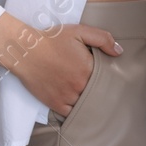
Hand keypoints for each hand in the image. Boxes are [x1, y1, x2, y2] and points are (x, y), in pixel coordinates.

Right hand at [4, 23, 120, 116]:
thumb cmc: (52, 39)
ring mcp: (67, 96)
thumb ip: (103, 39)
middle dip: (98, 88)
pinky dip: (76, 110)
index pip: (106, 76)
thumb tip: (119, 52)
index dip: (106, 74)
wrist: (26, 51)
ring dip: (89, 100)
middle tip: (98, 85)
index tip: (105, 73)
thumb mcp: (80, 31)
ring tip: (89, 94)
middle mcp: (80, 85)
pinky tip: (79, 106)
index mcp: (88, 68)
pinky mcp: (55, 104)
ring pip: (86, 103)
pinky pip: (71, 113)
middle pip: (97, 91)